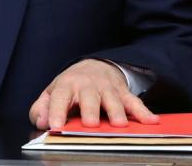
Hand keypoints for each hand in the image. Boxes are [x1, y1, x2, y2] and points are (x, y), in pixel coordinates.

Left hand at [29, 59, 158, 129]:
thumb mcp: (52, 93)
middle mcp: (88, 85)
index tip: (54, 126)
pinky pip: (135, 102)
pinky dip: (143, 111)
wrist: (94, 66)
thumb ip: (42, 108)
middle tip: (90, 124)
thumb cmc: (71, 85)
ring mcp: (107, 89)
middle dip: (90, 110)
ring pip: (113, 99)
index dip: (56, 111)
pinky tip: (151, 120)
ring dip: (117, 111)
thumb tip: (41, 122)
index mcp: (67, 85)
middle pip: (89, 97)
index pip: (59, 98)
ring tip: (119, 124)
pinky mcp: (123, 93)